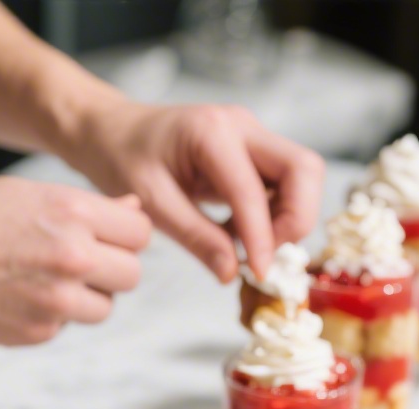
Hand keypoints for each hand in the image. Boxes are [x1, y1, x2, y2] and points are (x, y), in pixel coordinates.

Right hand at [0, 176, 150, 343]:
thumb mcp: (27, 195)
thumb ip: (86, 208)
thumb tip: (133, 208)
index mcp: (72, 212)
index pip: (140, 232)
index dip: (125, 236)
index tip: (108, 238)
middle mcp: (72, 255)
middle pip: (132, 274)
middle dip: (111, 269)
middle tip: (79, 262)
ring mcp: (59, 299)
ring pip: (105, 307)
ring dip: (86, 297)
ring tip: (46, 279)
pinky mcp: (41, 331)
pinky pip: (68, 325)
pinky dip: (52, 314)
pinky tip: (18, 294)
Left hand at [70, 101, 323, 281]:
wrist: (114, 130)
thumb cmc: (123, 158)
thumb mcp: (151, 204)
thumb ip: (195, 237)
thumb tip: (231, 272)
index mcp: (212, 132)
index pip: (255, 191)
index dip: (263, 237)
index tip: (258, 273)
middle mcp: (242, 126)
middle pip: (304, 169)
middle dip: (297, 219)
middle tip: (263, 254)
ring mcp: (252, 136)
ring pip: (302, 177)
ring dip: (287, 219)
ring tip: (242, 243)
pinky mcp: (253, 153)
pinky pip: (284, 186)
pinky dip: (273, 216)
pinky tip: (235, 232)